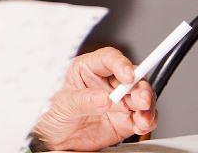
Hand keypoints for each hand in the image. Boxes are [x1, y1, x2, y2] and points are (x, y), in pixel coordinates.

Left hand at [32, 47, 156, 150]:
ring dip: (147, 106)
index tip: (127, 75)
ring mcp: (117, 101)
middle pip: (131, 77)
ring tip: (142, 118)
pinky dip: (146, 121)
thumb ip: (83, 100)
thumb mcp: (61, 104)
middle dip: (140, 87)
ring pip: (141, 97)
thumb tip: (104, 98)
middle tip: (141, 99)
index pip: (108, 59)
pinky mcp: (124, 120)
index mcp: (87, 69)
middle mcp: (106, 82)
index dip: (121, 64)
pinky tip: (141, 125)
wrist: (52, 139)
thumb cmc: (51, 113)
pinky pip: (142, 118)